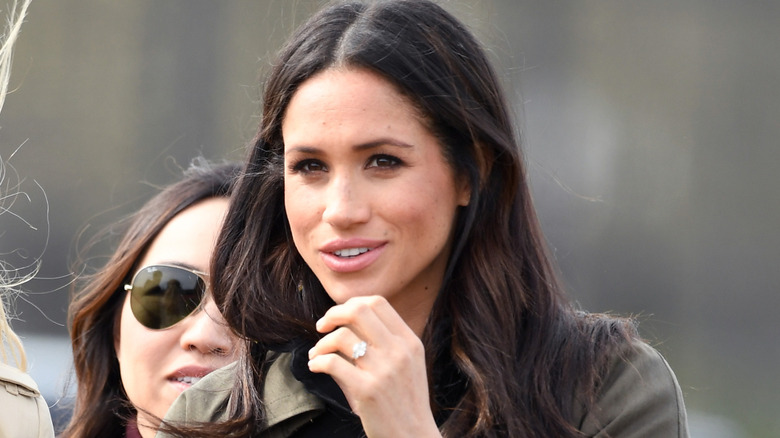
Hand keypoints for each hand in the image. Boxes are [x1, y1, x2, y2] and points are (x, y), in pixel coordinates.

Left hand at [307, 296, 441, 437]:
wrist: (413, 437)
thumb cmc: (404, 403)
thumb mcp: (406, 366)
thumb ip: (384, 344)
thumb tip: (343, 324)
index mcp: (409, 342)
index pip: (378, 303)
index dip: (352, 303)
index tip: (339, 316)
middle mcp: (398, 351)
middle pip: (359, 311)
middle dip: (334, 313)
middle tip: (321, 326)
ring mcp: (384, 370)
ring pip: (342, 337)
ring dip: (322, 343)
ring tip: (316, 354)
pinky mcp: (367, 390)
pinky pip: (333, 363)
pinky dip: (318, 362)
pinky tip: (315, 367)